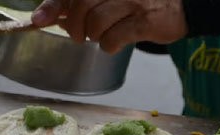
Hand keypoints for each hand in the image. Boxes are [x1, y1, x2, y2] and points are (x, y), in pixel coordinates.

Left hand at [32, 0, 187, 53]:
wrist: (181, 4)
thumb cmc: (137, 0)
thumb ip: (73, 3)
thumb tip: (41, 18)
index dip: (51, 6)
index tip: (38, 21)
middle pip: (81, 6)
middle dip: (75, 27)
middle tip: (81, 35)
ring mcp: (132, 1)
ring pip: (96, 24)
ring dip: (94, 36)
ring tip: (104, 34)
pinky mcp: (144, 21)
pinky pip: (113, 39)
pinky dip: (109, 46)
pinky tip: (116, 42)